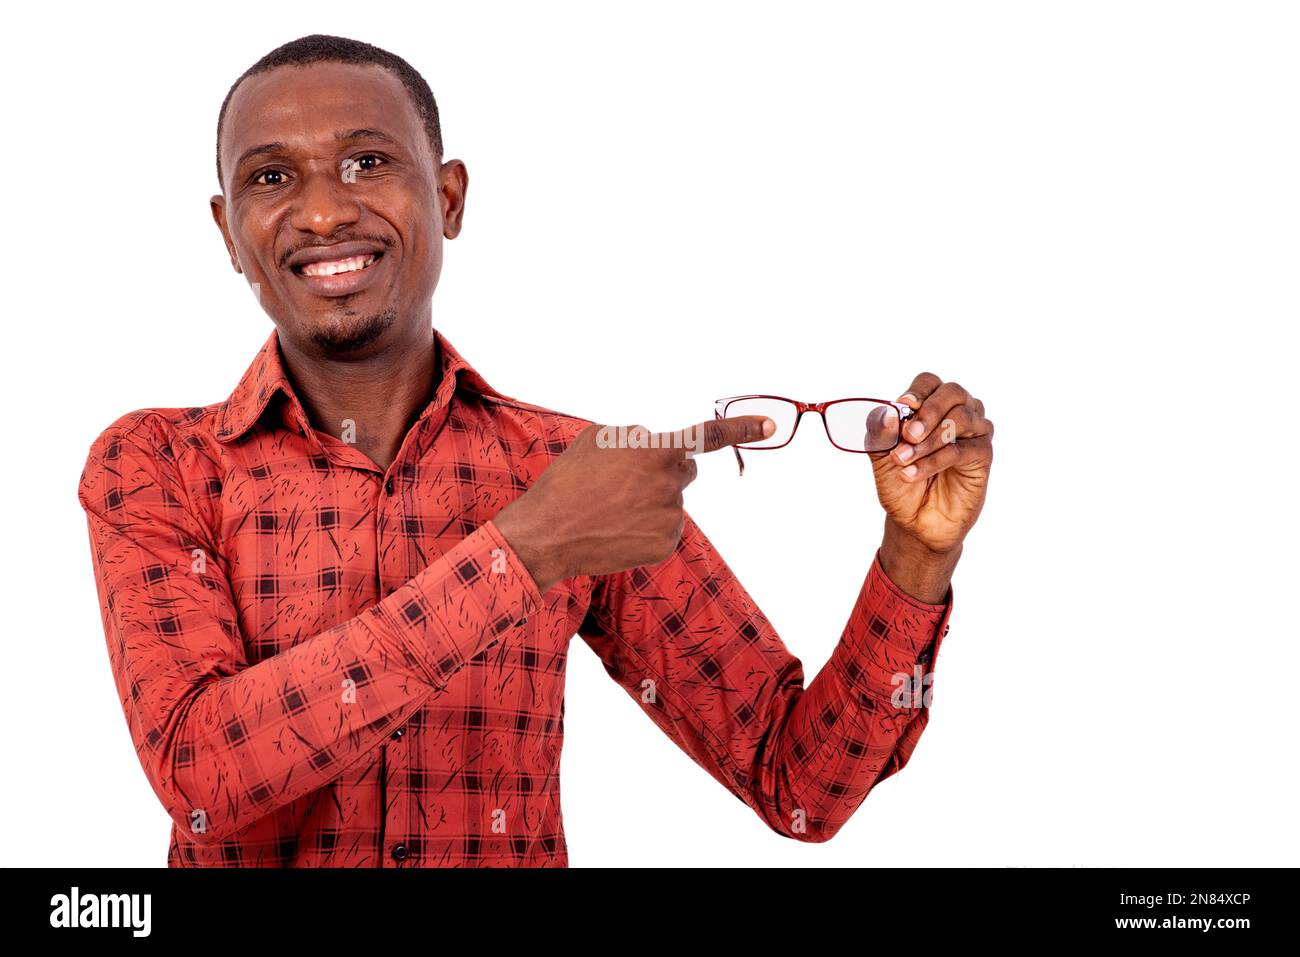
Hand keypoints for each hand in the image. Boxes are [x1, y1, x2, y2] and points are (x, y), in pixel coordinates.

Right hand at [493, 415, 773, 593]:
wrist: (549, 535)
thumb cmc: (568, 480)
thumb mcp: (597, 437)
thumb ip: (637, 436)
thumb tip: (655, 444)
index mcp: (657, 451)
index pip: (708, 436)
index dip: (741, 428)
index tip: (769, 427)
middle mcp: (671, 484)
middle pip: (684, 469)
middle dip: (663, 470)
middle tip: (624, 481)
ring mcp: (671, 517)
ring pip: (670, 500)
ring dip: (649, 499)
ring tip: (610, 508)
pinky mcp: (666, 544)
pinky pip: (664, 526)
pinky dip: (646, 526)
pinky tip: (618, 528)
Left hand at [870, 373, 992, 600]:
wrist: (914, 521)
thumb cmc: (900, 482)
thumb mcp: (880, 457)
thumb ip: (880, 433)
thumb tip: (887, 413)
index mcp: (930, 406)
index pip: (929, 382)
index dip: (918, 391)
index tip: (902, 407)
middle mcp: (957, 412)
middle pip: (952, 393)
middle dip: (928, 411)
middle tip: (907, 435)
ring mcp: (973, 433)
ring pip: (961, 418)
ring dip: (930, 439)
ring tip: (903, 459)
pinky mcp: (982, 456)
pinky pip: (963, 450)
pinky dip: (935, 460)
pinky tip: (912, 473)